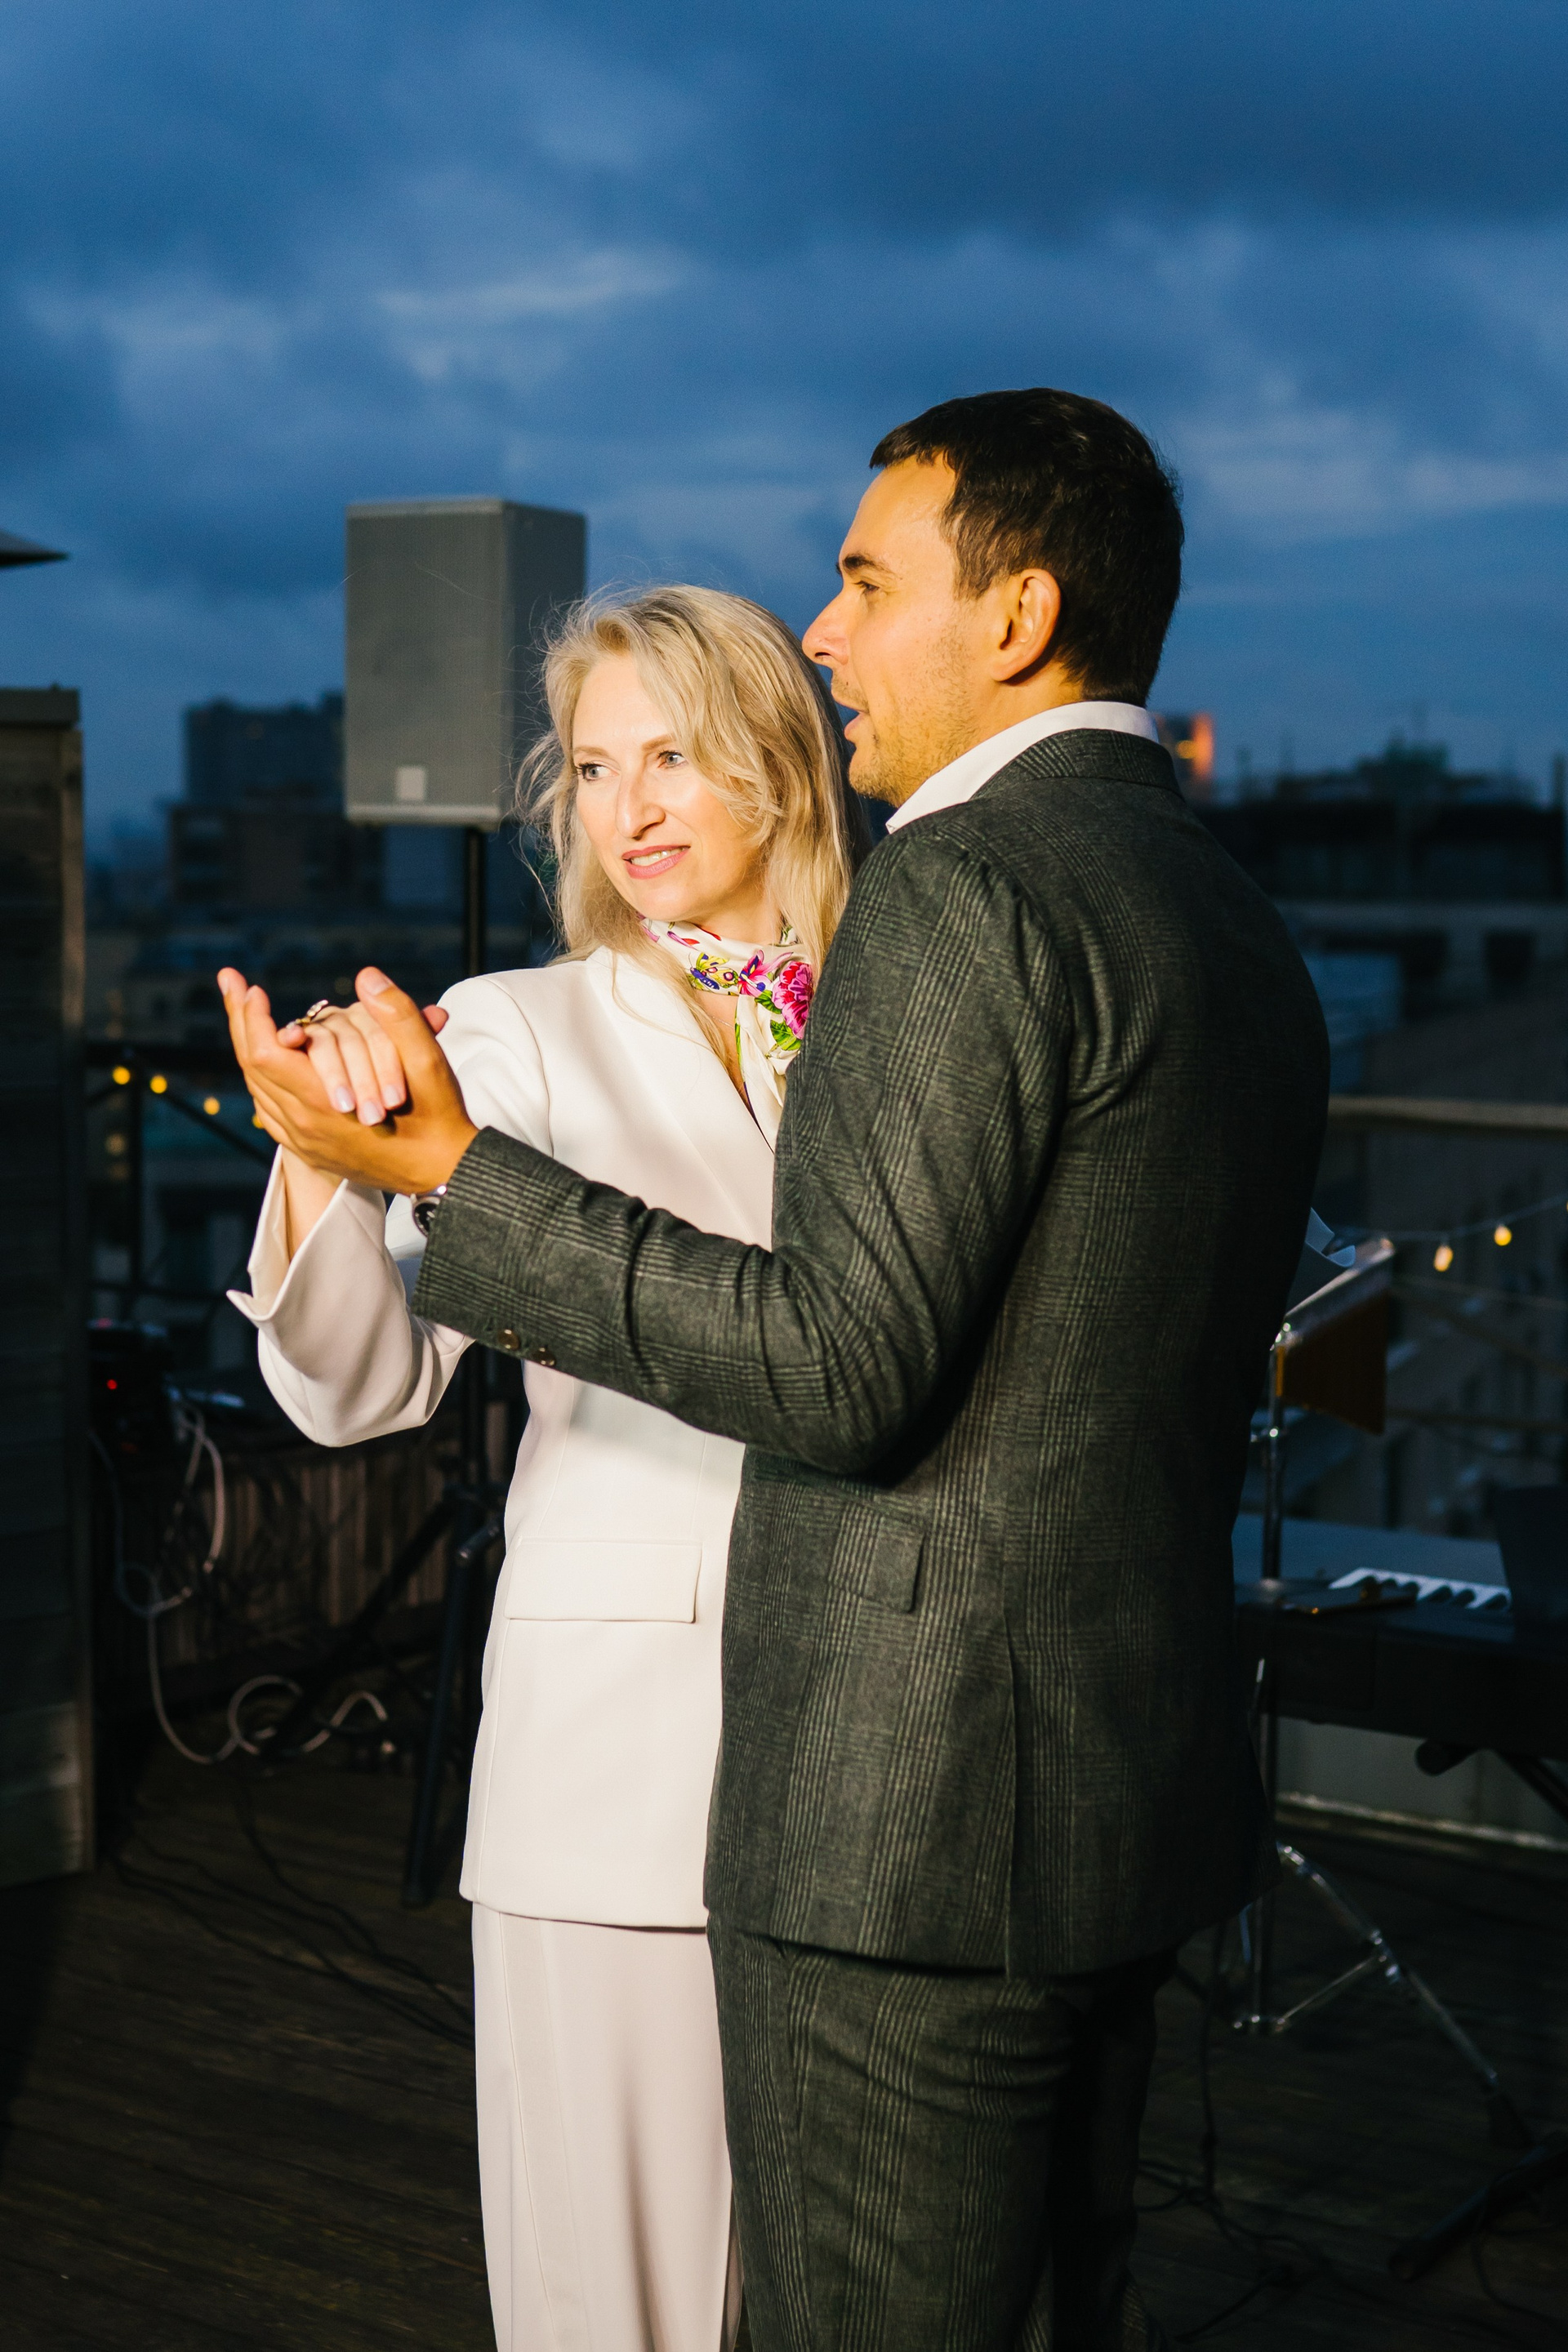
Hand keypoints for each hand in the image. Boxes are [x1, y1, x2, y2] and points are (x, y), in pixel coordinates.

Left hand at [217, 966, 478, 1195]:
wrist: (446, 1173)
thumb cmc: (439, 1118)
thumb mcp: (429, 1063)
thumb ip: (398, 1016)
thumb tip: (367, 977)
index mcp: (323, 1104)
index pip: (265, 1052)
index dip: (253, 1016)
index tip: (254, 987)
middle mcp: (304, 1126)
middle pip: (251, 1066)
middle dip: (241, 1021)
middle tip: (232, 984)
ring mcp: (305, 1142)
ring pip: (257, 1089)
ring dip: (249, 1047)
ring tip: (244, 1015)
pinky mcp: (312, 1150)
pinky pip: (270, 1111)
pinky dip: (263, 1079)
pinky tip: (267, 1061)